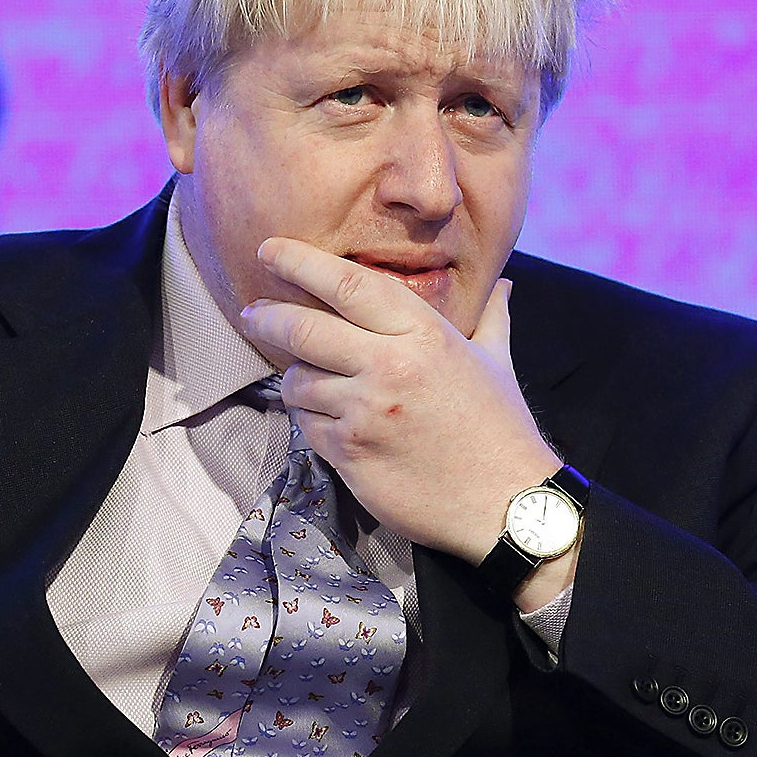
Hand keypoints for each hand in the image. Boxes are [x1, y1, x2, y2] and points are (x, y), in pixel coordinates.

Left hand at [238, 236, 569, 599]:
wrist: (504, 506)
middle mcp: (389, 366)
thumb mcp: (497, 362)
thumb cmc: (500, 430)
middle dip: (268, 317)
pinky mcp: (349, 454)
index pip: (348, 285)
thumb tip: (502, 283)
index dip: (300, 262)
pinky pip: (307, 426)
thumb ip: (490, 316)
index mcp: (424, 334)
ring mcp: (365, 413)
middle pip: (304, 329)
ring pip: (299, 382)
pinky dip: (311, 420)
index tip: (269, 251)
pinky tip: (329, 420)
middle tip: (253, 312)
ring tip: (310, 380)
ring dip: (297, 379)